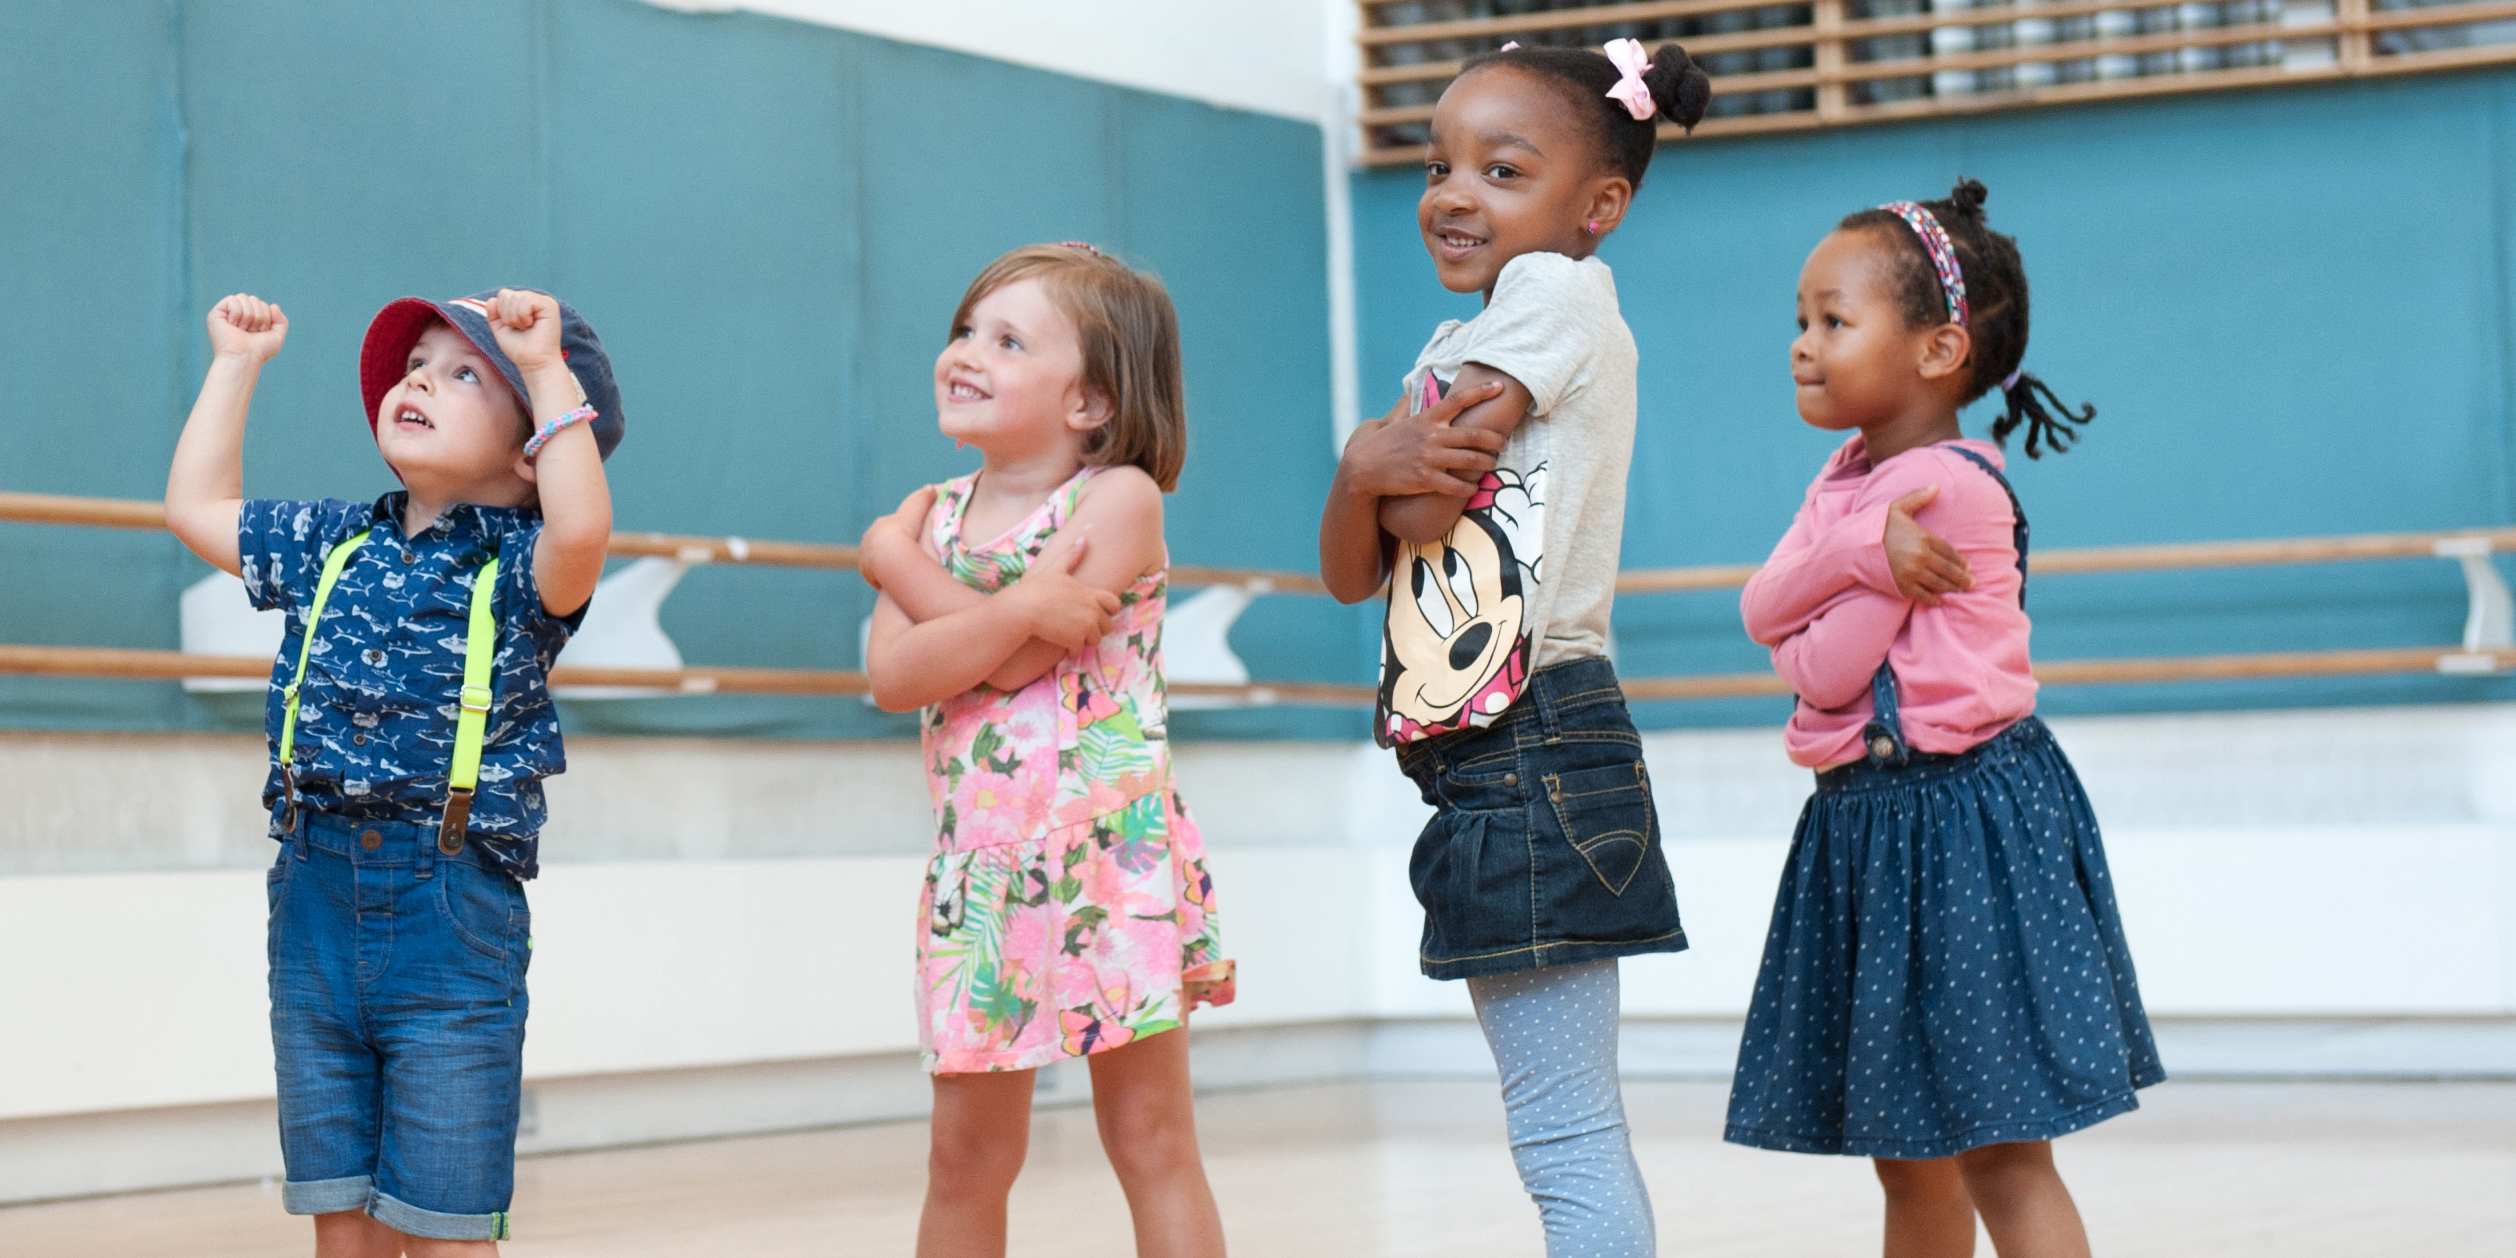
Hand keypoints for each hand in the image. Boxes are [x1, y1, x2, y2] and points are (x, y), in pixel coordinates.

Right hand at [207, 294, 287, 363]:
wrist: (244, 358)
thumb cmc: (259, 351)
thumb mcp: (276, 336)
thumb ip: (281, 320)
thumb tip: (273, 305)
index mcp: (251, 318)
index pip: (262, 304)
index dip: (266, 317)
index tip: (260, 332)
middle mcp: (238, 314)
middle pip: (254, 299)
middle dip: (258, 316)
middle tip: (251, 331)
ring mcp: (227, 313)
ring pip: (243, 297)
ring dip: (248, 316)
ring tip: (242, 329)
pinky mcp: (216, 313)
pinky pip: (232, 300)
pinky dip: (237, 313)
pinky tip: (233, 324)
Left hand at [487, 288, 564, 372]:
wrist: (533, 362)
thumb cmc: (520, 349)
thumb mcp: (500, 329)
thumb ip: (493, 314)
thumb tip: (492, 299)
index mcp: (524, 304)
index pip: (503, 294)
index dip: (502, 312)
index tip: (513, 327)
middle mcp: (534, 300)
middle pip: (507, 294)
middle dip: (508, 316)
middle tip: (521, 329)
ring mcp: (543, 301)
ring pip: (516, 297)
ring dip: (516, 318)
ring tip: (526, 328)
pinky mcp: (550, 305)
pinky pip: (526, 301)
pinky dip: (524, 316)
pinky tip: (532, 325)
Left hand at [858, 487, 938, 590]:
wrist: (887, 551)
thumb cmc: (904, 530)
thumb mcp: (916, 510)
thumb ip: (922, 499)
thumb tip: (931, 487)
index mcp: (881, 525)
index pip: (892, 529)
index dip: (904, 534)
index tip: (912, 540)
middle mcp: (869, 538)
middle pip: (883, 544)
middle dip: (893, 549)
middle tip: (908, 557)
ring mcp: (866, 555)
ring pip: (879, 560)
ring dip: (888, 565)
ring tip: (902, 572)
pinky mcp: (866, 570)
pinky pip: (877, 575)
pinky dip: (884, 577)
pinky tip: (896, 580)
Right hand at [1003, 536, 1119, 650]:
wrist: (1023, 608)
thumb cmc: (1038, 588)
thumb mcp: (1056, 569)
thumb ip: (1072, 556)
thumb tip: (1083, 538)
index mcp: (1091, 593)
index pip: (1115, 604)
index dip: (1108, 610)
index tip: (1096, 612)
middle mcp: (1092, 610)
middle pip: (1108, 626)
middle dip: (1096, 628)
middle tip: (1079, 626)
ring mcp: (1085, 626)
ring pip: (1095, 639)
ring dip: (1084, 639)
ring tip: (1069, 634)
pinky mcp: (1075, 640)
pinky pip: (1080, 649)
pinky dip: (1072, 649)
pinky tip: (1061, 643)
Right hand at [1337, 379, 1507, 498]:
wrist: (1362, 469)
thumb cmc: (1380, 445)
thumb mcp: (1393, 421)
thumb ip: (1405, 407)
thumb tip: (1408, 393)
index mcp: (1425, 419)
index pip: (1458, 400)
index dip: (1481, 392)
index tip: (1499, 386)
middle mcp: (1431, 436)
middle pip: (1474, 435)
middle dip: (1495, 439)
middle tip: (1503, 443)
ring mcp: (1429, 458)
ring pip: (1470, 460)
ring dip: (1486, 464)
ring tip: (1492, 465)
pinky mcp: (1425, 479)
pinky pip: (1456, 485)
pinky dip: (1468, 488)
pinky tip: (1473, 489)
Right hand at [1883, 486, 1971, 605]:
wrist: (1853, 545)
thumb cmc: (1876, 525)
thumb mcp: (1897, 507)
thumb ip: (1918, 497)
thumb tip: (1937, 486)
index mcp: (1923, 538)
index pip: (1949, 551)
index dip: (1960, 561)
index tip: (1968, 567)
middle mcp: (1921, 557)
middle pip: (1948, 570)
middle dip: (1962, 578)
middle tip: (1971, 583)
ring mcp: (1912, 573)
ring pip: (1939, 583)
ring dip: (1951, 588)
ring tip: (1960, 591)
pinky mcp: (1902, 586)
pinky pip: (1923, 595)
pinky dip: (1933, 599)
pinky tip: (1939, 600)